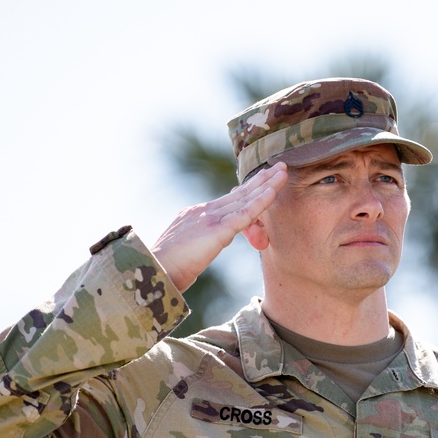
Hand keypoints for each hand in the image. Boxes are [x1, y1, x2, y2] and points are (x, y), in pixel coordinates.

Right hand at [151, 163, 286, 291]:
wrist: (153, 270)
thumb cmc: (166, 268)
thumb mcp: (185, 250)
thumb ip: (198, 244)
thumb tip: (203, 248)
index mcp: (194, 215)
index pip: (227, 202)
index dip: (247, 191)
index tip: (261, 181)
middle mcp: (203, 211)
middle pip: (239, 193)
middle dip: (260, 180)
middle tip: (279, 167)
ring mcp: (210, 218)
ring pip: (245, 198)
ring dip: (267, 184)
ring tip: (284, 172)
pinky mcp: (217, 230)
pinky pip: (245, 213)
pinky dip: (261, 201)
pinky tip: (274, 192)